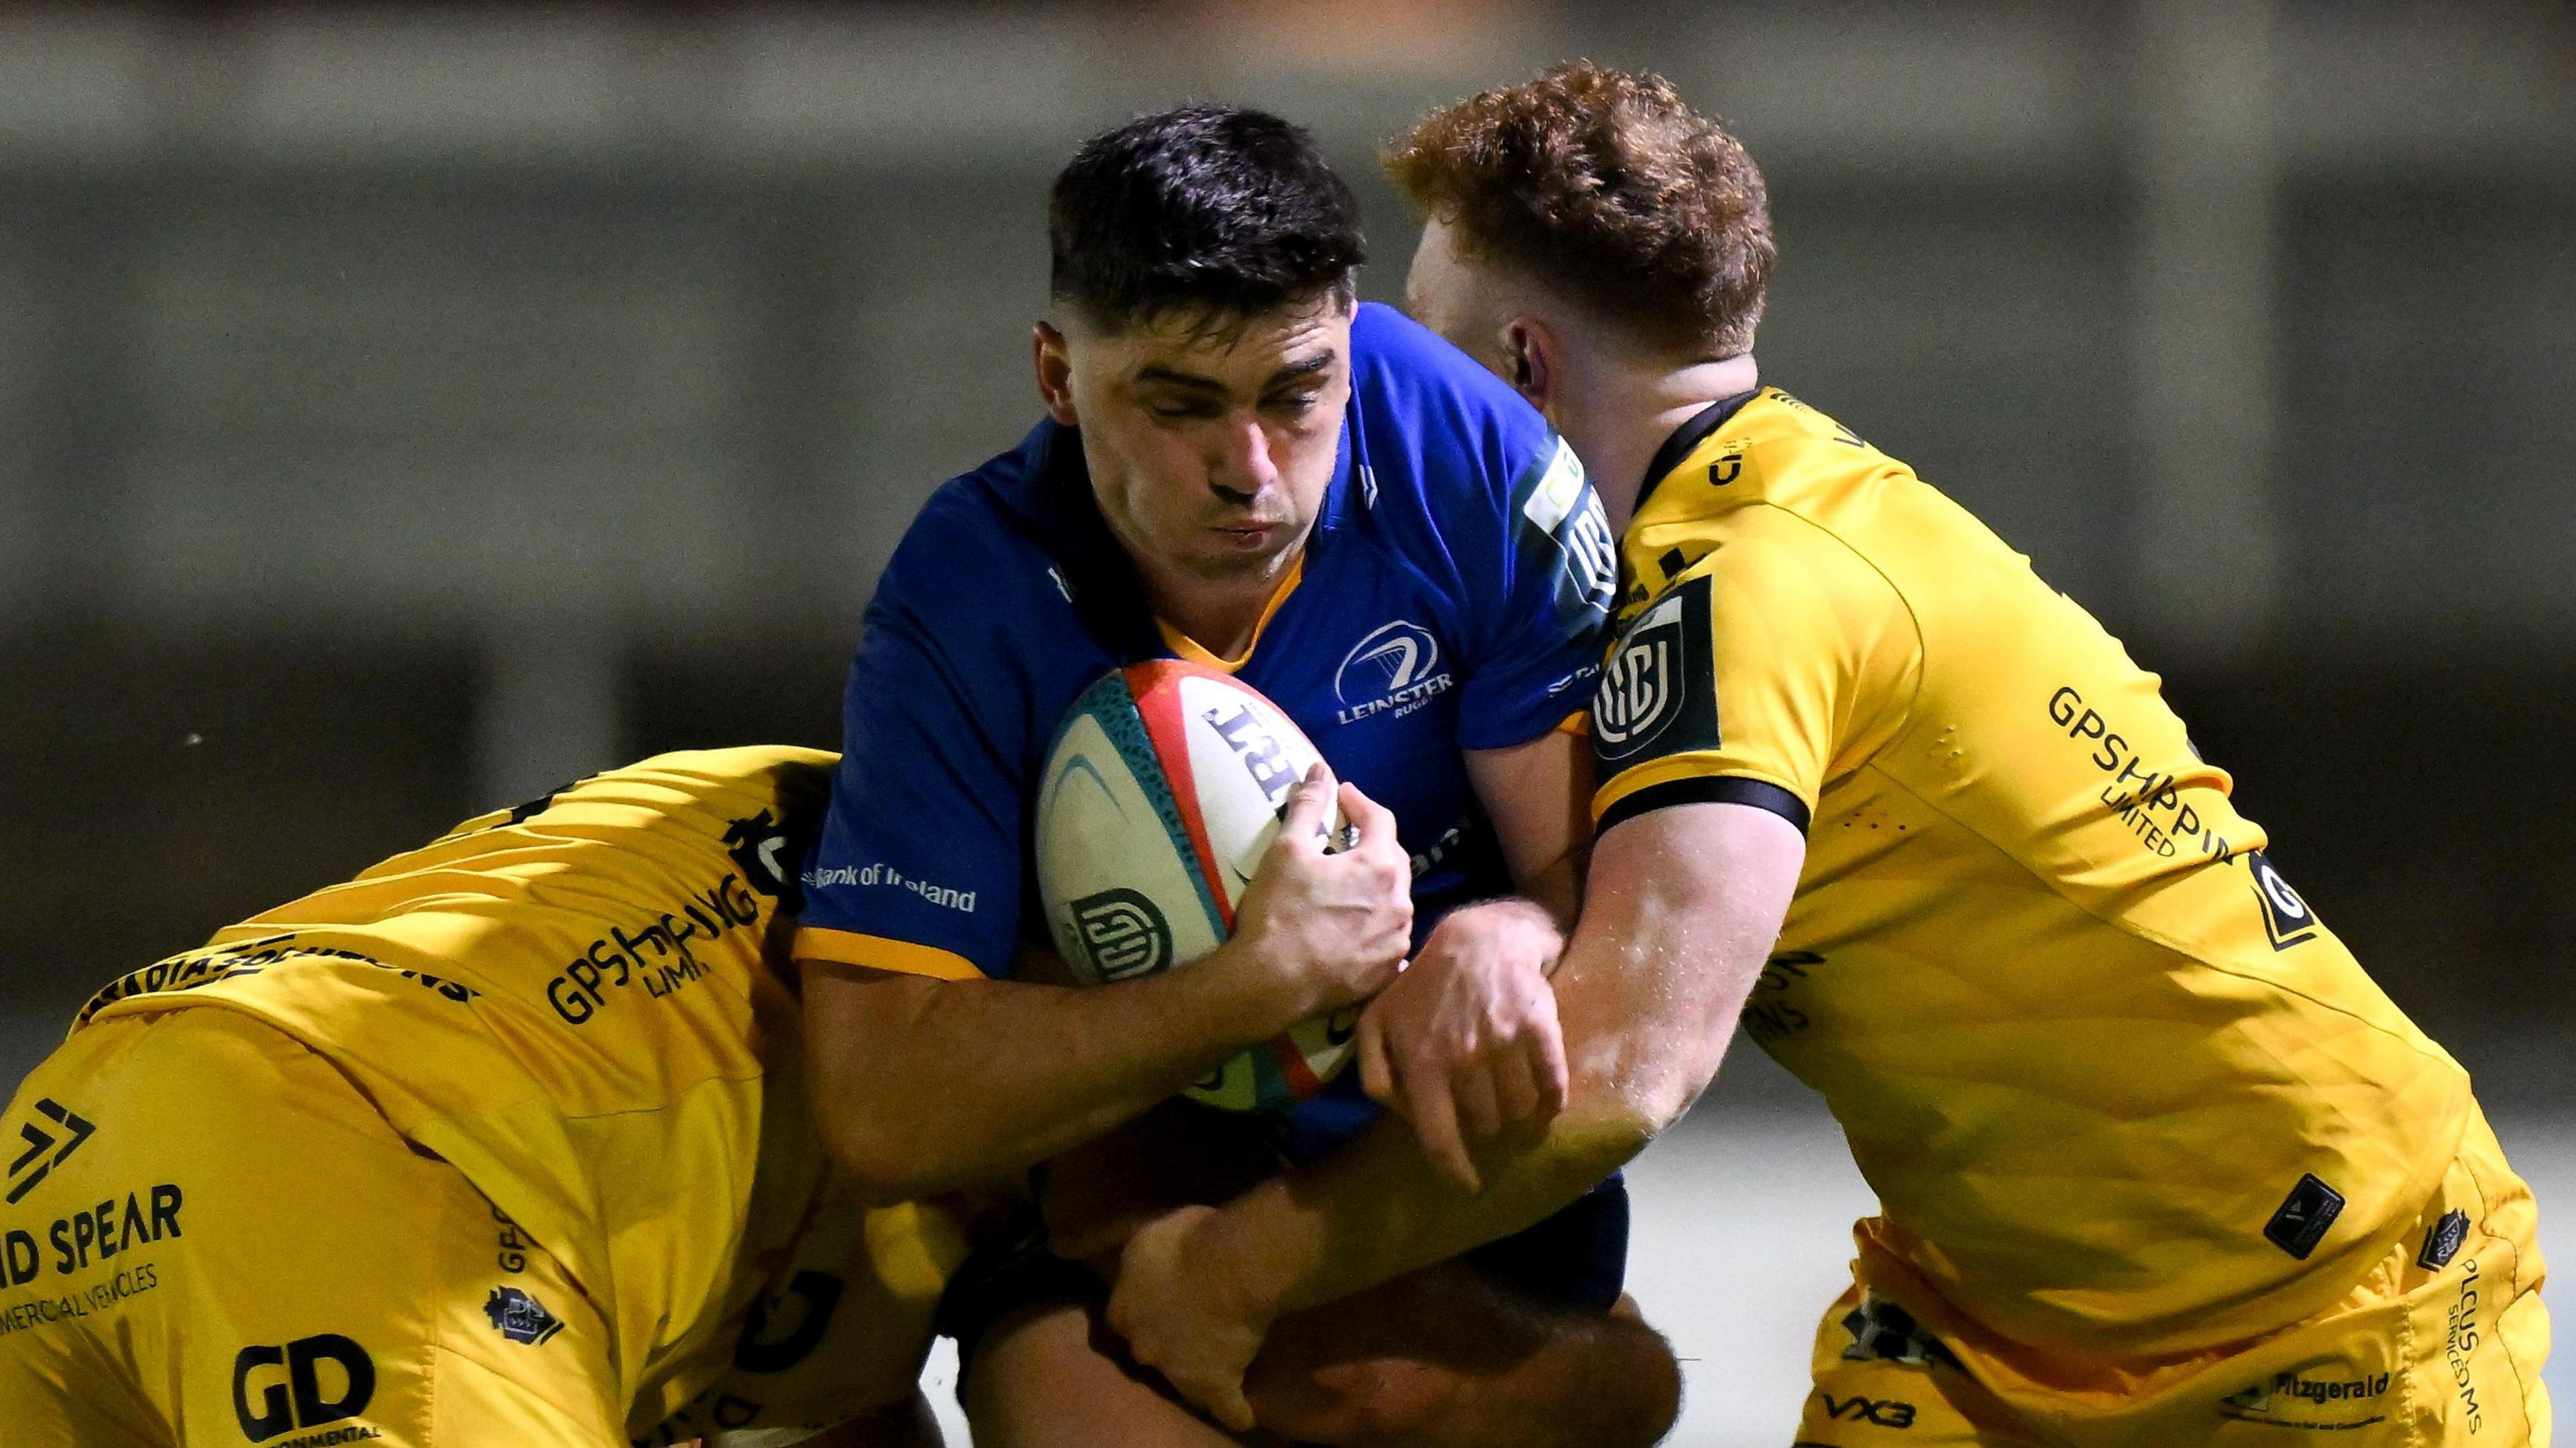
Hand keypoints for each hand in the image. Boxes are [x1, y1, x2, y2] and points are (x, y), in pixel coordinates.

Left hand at [1105, 1204, 1273, 1434]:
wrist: (1226, 1267)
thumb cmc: (1187, 1240)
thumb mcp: (1147, 1236)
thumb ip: (1132, 1254)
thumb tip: (1111, 1256)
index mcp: (1122, 1310)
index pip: (1123, 1319)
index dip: (1142, 1311)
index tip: (1156, 1306)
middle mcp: (1143, 1346)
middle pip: (1149, 1352)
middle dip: (1164, 1346)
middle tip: (1188, 1333)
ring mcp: (1177, 1372)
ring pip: (1182, 1383)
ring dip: (1194, 1378)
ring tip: (1213, 1370)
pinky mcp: (1214, 1386)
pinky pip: (1226, 1408)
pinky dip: (1235, 1411)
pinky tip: (1244, 1414)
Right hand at [1222, 765, 1413, 1024]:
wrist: (1272, 983)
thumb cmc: (1279, 912)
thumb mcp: (1286, 850)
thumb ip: (1308, 805)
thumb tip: (1319, 771)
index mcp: (1380, 866)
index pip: (1381, 819)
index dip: (1359, 802)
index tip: (1341, 796)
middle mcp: (1400, 902)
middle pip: (1393, 860)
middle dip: (1372, 843)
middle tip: (1347, 837)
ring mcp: (1397, 941)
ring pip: (1394, 901)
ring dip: (1376, 887)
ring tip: (1349, 885)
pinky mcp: (1387, 972)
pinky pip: (1389, 938)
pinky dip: (1375, 925)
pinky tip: (1356, 926)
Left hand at [1357, 900, 1567, 1191]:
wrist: (1478, 940)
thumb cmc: (1423, 990)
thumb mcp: (1377, 1026)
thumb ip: (1377, 1076)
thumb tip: (1402, 1118)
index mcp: (1421, 1063)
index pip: (1438, 1136)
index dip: (1454, 1170)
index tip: (1467, 1185)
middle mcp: (1462, 1057)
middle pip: (1485, 1126)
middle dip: (1487, 1129)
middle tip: (1489, 1117)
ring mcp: (1502, 1042)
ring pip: (1519, 1111)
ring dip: (1519, 1118)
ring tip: (1517, 1110)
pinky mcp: (1537, 1025)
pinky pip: (1552, 1084)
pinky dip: (1552, 1100)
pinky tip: (1547, 1100)